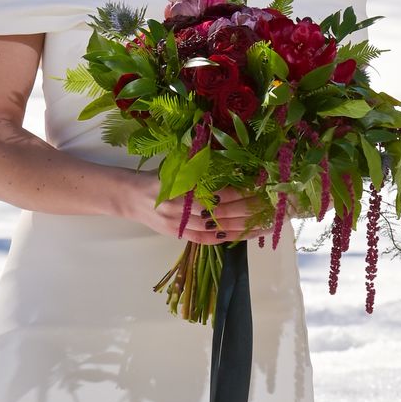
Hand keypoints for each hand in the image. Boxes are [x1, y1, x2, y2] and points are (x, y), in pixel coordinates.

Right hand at [123, 177, 259, 243]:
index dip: (241, 192)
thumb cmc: (156, 177)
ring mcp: (181, 226)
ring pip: (218, 228)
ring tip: (266, 223)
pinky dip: (227, 237)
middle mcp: (183, 210)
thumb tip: (232, 161)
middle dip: (249, 210)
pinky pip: (207, 240)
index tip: (261, 187)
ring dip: (244, 227)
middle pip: (222, 213)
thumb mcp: (176, 168)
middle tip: (271, 205)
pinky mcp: (180, 236)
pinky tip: (245, 234)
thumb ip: (200, 168)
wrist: (130, 197)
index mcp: (182, 189)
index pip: (219, 193)